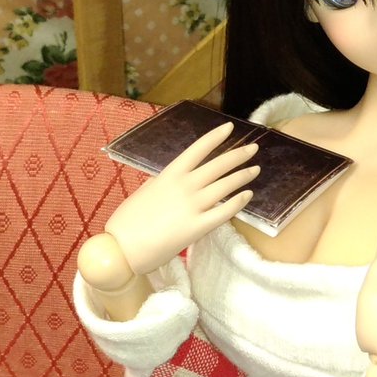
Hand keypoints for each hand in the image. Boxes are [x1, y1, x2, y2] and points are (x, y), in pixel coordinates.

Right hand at [103, 122, 259, 276]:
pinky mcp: (197, 227)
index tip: (230, 128)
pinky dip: (239, 203)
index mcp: (169, 174)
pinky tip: (248, 196)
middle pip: (218, 165)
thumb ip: (164, 183)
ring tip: (255, 170)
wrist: (121, 248)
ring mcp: (192, 206)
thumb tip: (174, 178)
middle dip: (238, 155)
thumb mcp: (146, 191)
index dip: (215, 137)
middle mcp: (184, 186)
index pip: (197, 149)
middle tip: (254, 149)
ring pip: (225, 186)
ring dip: (242, 176)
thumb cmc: (128, 221)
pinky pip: (224, 212)